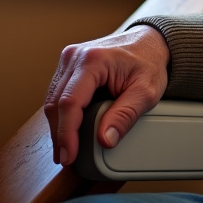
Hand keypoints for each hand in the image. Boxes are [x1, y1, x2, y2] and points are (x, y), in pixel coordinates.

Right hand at [43, 25, 169, 165]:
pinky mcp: (69, 67)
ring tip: (64, 150)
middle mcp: (74, 56)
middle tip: (66, 159)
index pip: (69, 103)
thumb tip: (105, 140)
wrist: (149, 43)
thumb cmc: (149, 62)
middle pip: (56, 103)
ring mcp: (69, 60)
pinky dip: (61, 115)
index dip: (66, 133)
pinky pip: (58, 94)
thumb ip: (125, 115)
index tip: (69, 155)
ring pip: (53, 100)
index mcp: (92, 60)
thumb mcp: (146, 92)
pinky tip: (66, 131)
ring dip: (57, 126)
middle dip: (59, 135)